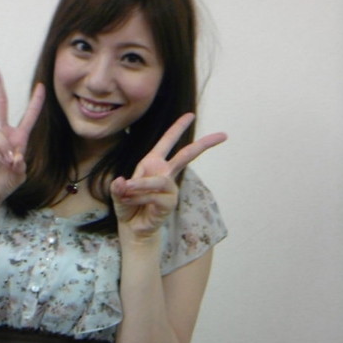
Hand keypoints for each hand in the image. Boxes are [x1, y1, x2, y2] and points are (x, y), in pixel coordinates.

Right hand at [0, 63, 44, 203]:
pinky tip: (0, 160)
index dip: (35, 102)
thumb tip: (15, 156)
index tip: (41, 86)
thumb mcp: (19, 175)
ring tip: (7, 163)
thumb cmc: (3, 183)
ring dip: (5, 149)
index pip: (28, 116)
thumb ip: (21, 165)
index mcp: (17, 138)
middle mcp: (1, 133)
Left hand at [110, 113, 226, 238]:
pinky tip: (131, 201)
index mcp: (153, 163)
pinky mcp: (169, 202)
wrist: (132, 227)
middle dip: (204, 144)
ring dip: (140, 186)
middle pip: (187, 155)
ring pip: (159, 181)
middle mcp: (165, 173)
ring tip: (126, 191)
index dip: (178, 127)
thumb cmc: (128, 205)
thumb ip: (119, 187)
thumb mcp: (118, 193)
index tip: (191, 115)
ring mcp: (169, 188)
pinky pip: (154, 196)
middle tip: (223, 135)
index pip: (167, 142)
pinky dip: (139, 197)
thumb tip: (122, 182)